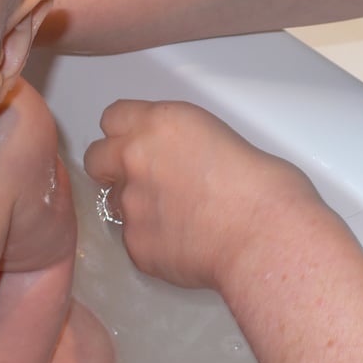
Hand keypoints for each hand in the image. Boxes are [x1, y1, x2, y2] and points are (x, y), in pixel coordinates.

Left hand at [83, 99, 322, 289]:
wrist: (266, 238)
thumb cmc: (265, 187)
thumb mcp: (220, 136)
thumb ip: (182, 144)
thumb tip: (180, 162)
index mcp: (160, 123)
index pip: (113, 117)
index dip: (125, 132)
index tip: (136, 142)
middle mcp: (134, 158)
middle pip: (96, 156)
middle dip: (113, 167)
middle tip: (143, 180)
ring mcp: (130, 203)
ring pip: (115, 201)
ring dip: (135, 206)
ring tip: (177, 218)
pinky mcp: (134, 244)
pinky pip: (133, 239)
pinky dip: (152, 242)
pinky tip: (185, 245)